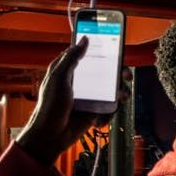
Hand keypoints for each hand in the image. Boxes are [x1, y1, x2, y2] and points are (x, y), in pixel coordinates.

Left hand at [16, 36, 131, 165]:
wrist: (51, 136)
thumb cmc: (49, 106)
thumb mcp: (59, 78)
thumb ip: (72, 58)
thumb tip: (85, 39)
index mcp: (70, 70)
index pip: (89, 54)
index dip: (104, 51)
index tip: (116, 49)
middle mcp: (82, 81)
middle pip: (107, 71)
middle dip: (119, 73)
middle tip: (125, 75)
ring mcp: (90, 96)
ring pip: (112, 90)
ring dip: (119, 94)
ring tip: (120, 98)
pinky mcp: (95, 110)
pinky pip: (110, 107)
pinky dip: (109, 113)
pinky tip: (99, 119)